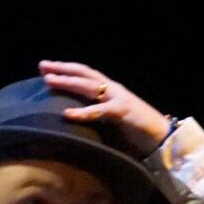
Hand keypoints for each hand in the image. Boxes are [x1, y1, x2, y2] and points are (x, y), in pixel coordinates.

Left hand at [38, 60, 170, 157]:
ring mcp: (118, 98)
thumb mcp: (112, 120)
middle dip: (62, 69)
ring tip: (49, 81)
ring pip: (88, 86)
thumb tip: (75, 119)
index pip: (85, 75)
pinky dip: (82, 112)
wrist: (161, 137)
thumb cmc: (136, 131)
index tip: (46, 69)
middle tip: (42, 66)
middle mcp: (112, 89)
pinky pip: (99, 111)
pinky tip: (67, 113)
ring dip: (67, 82)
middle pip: (84, 74)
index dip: (66, 70)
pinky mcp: (123, 112)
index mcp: (109, 90)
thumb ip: (97, 114)